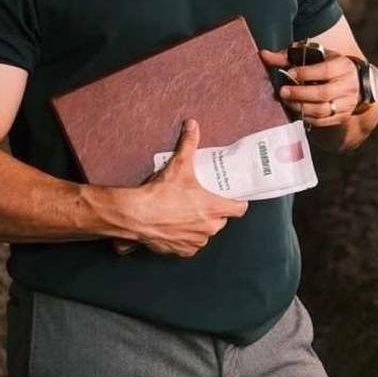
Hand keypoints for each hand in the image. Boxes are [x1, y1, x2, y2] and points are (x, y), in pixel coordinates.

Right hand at [114, 118, 248, 257]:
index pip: (240, 209)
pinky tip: (177, 226)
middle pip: (221, 220)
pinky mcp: (182, 250)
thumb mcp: (178, 165)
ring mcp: (196, 241)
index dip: (238, 202)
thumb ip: (189, 143)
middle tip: (203, 201)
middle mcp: (208, 227)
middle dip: (214, 212)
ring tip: (187, 213)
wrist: (137, 216)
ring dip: (200, 225)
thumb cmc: (160, 194)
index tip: (233, 198)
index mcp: (214, 208)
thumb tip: (192, 125)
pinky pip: (191, 245)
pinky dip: (186, 237)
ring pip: (205, 233)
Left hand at [259, 47, 359, 127]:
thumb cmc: (328, 66)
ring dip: (301, 107)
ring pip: (322, 110)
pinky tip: (296, 110)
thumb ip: (287, 56)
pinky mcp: (342, 117)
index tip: (289, 73)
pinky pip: (322, 121)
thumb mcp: (313, 56)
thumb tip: (264, 55)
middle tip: (283, 92)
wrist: (354, 82)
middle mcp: (348, 85)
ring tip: (287, 102)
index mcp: (343, 66)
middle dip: (300, 93)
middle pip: (323, 93)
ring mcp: (346, 103)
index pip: (326, 70)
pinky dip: (307, 117)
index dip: (306, 73)